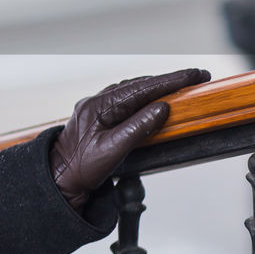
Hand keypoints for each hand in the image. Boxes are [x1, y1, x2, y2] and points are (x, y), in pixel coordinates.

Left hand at [51, 68, 210, 208]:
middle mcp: (95, 103)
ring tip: (180, 84)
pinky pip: (124, 100)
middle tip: (194, 77)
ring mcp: (95, 108)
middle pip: (137, 85)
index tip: (193, 75)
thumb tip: (161, 108)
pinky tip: (154, 98)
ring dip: (155, 87)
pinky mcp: (98, 116)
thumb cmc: (81, 167)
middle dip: (167, 81)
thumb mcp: (113, 150)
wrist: (60, 178)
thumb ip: (138, 128)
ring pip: (130, 91)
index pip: (140, 89)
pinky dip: (143, 96)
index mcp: (98, 107)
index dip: (169, 81)